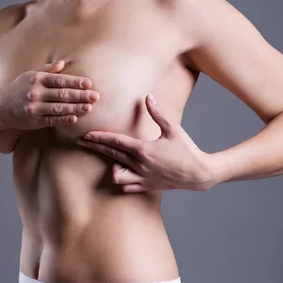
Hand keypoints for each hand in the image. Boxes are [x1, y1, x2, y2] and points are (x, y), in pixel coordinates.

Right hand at [0, 60, 99, 130]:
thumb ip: (47, 70)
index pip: (61, 80)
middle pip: (62, 94)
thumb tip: (63, 63)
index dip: (76, 82)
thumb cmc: (18, 89)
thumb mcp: (29, 76)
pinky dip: (63, 119)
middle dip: (80, 95)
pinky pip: (51, 120)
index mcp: (37, 79)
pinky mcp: (33, 120)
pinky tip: (74, 118)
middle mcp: (35, 92)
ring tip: (89, 108)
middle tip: (95, 96)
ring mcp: (34, 107)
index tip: (90, 84)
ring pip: (58, 108)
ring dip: (75, 108)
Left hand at [77, 93, 216, 191]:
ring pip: (116, 174)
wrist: (199, 174)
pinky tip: (123, 172)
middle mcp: (140, 165)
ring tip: (113, 158)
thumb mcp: (173, 129)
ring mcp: (142, 177)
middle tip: (82, 141)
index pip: (115, 141)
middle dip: (95, 147)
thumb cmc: (187, 150)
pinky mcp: (147, 186)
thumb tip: (148, 96)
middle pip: (111, 154)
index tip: (86, 134)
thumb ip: (157, 113)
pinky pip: (127, 186)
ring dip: (112, 166)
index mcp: (143, 150)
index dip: (99, 137)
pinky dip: (123, 179)